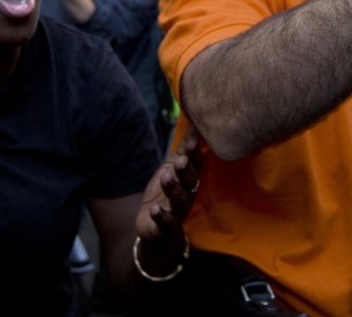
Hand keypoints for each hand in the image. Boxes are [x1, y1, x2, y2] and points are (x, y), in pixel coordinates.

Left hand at [134, 126, 201, 273]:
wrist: (155, 230)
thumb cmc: (167, 194)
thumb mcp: (173, 169)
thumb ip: (184, 150)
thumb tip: (194, 122)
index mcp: (190, 179)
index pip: (196, 165)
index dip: (194, 154)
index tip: (192, 141)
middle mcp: (188, 195)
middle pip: (191, 182)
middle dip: (186, 171)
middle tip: (180, 161)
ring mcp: (178, 212)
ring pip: (180, 201)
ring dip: (173, 189)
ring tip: (166, 177)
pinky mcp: (165, 228)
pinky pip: (166, 224)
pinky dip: (161, 217)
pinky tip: (154, 209)